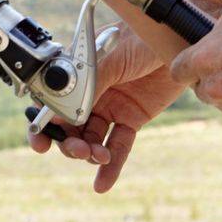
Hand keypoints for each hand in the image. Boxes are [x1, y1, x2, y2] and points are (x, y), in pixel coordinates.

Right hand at [29, 29, 186, 191]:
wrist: (181, 41)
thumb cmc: (145, 36)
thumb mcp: (114, 56)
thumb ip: (91, 82)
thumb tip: (67, 109)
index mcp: (79, 73)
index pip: (52, 101)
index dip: (43, 123)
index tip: (40, 141)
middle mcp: (91, 92)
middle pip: (69, 126)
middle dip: (68, 142)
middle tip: (78, 150)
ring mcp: (110, 107)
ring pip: (90, 139)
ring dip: (89, 153)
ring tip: (98, 157)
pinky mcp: (132, 119)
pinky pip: (117, 146)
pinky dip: (110, 166)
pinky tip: (102, 184)